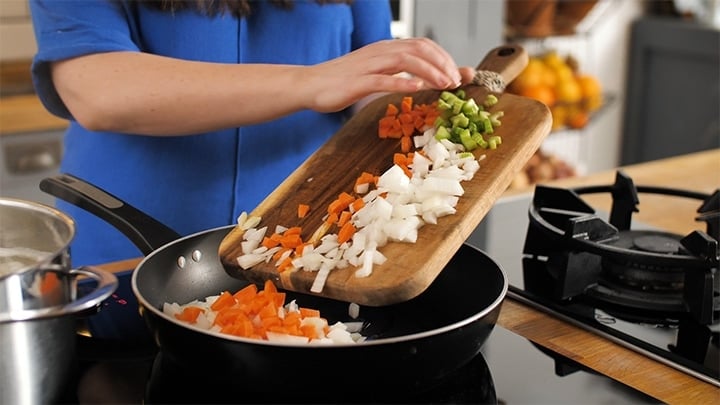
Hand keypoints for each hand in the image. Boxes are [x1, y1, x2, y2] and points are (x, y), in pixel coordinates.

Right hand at [304, 38, 475, 112]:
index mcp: (387, 49)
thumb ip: (401, 75)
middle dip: (442, 64)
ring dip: (430, 72)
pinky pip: (384, 79)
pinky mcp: (358, 81)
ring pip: (406, 61)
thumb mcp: (378, 74)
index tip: (458, 74)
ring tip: (444, 85)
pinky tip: (417, 89)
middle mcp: (381, 52)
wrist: (311, 85)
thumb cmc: (344, 82)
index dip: (444, 57)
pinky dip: (403, 83)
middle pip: (419, 49)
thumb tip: (427, 80)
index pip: (422, 45)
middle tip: (456, 82)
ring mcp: (369, 65)